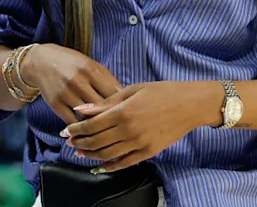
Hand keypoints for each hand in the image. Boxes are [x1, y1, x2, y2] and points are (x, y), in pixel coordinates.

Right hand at [20, 43, 123, 125]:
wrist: (43, 62)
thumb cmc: (74, 64)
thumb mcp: (93, 66)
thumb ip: (109, 81)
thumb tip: (127, 99)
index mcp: (92, 70)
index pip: (113, 93)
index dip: (123, 106)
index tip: (129, 114)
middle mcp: (79, 82)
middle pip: (102, 107)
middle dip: (112, 118)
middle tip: (120, 127)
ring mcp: (66, 94)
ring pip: (88, 118)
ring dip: (97, 127)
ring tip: (107, 133)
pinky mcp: (56, 105)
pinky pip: (73, 123)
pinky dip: (82, 129)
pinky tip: (89, 133)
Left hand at [67, 81, 213, 171]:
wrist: (190, 104)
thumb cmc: (163, 91)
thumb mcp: (133, 90)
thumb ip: (106, 102)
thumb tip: (82, 110)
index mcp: (125, 111)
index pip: (92, 125)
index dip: (76, 129)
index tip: (67, 130)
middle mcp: (130, 130)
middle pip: (96, 141)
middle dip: (79, 142)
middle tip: (69, 142)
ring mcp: (139, 143)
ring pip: (107, 155)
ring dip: (90, 155)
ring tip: (81, 152)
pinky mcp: (148, 152)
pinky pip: (124, 163)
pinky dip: (109, 166)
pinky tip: (100, 165)